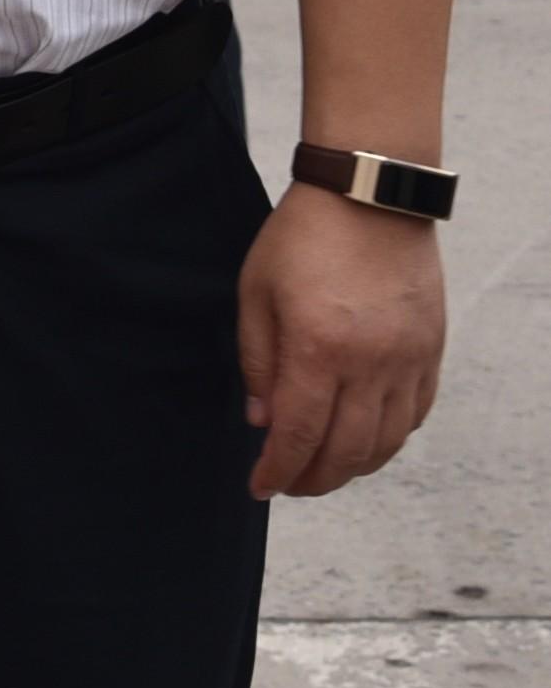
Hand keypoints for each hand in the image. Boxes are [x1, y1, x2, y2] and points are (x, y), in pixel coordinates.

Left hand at [240, 184, 444, 498]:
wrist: (370, 198)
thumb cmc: (302, 238)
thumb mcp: (255, 292)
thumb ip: (258, 361)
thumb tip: (262, 421)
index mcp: (318, 349)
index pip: (298, 434)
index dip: (279, 470)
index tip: (261, 488)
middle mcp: (370, 364)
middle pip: (346, 450)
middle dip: (314, 479)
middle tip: (290, 485)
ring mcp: (408, 361)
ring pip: (387, 441)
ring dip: (354, 467)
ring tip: (324, 470)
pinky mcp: (431, 352)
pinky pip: (415, 415)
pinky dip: (389, 439)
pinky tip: (366, 440)